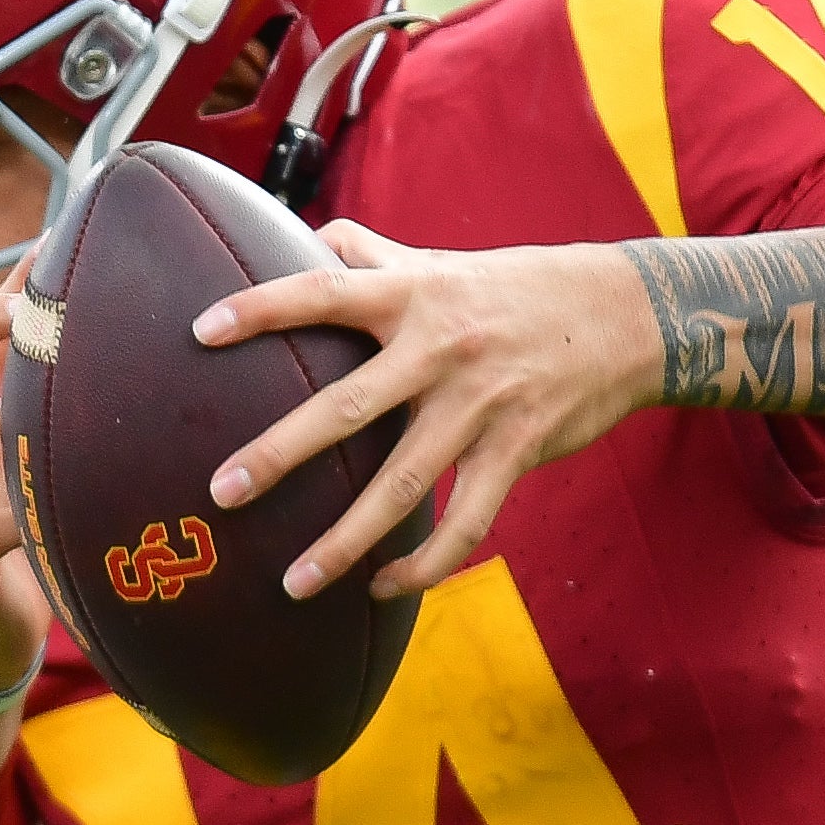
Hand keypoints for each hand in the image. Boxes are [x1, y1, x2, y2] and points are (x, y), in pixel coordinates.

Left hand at [188, 226, 658, 600]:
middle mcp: (441, 349)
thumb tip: (311, 236)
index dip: (260, 308)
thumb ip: (373, 255)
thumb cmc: (515, 289)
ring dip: (344, 543)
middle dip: (281, 453)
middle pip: (348, 406)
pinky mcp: (518, 449)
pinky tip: (378, 588)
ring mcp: (481, 404)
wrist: (625, 314)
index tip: (199, 333)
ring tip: (291, 584)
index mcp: (413, 296)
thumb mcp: (443, 262)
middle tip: (221, 491)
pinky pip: (464, 523)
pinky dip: (421, 564)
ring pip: (402, 486)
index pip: (322, 293)